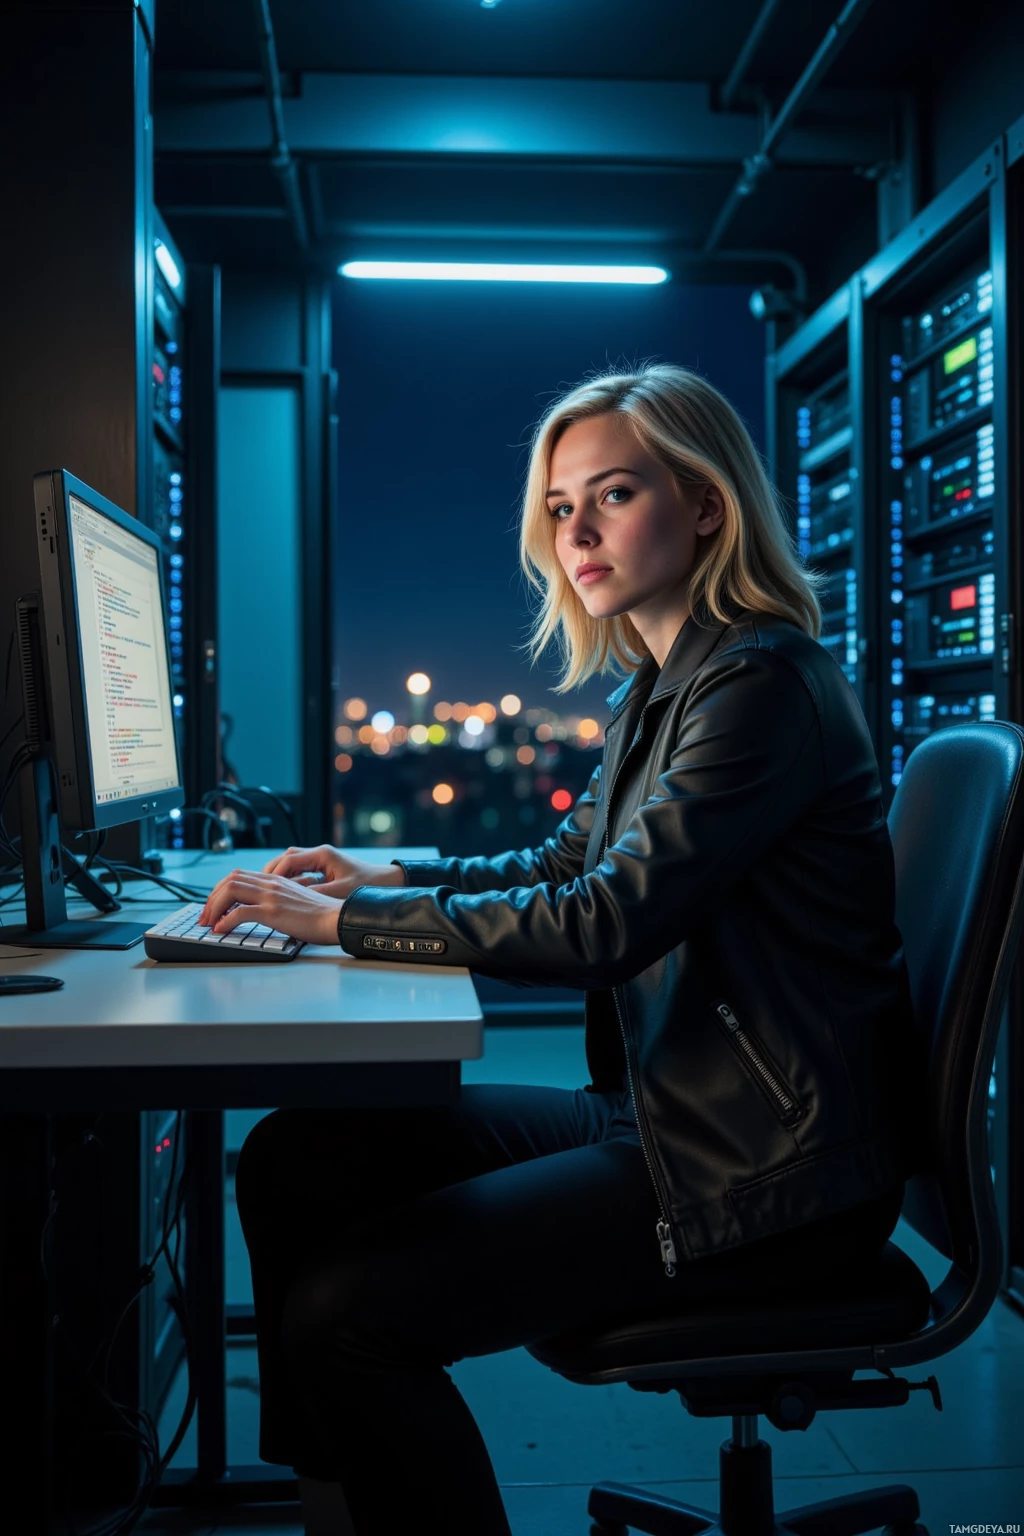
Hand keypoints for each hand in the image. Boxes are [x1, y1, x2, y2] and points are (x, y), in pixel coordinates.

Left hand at [198, 869, 344, 946]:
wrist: (337, 918)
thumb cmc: (321, 915)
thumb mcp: (296, 901)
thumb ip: (278, 900)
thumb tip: (261, 911)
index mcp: (276, 880)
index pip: (239, 876)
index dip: (220, 890)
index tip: (214, 906)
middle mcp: (271, 884)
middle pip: (230, 880)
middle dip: (211, 898)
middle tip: (204, 917)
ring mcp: (271, 896)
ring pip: (230, 891)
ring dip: (213, 908)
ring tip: (208, 923)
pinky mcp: (273, 911)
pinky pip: (239, 912)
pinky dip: (225, 922)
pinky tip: (221, 930)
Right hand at [261, 844, 404, 899]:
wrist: (387, 881)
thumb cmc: (367, 884)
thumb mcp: (340, 892)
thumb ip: (316, 894)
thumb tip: (293, 900)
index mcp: (323, 855)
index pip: (290, 860)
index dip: (275, 874)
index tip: (265, 888)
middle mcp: (319, 854)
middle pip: (285, 859)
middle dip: (270, 873)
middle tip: (258, 888)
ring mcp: (320, 860)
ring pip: (290, 864)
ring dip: (278, 876)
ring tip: (266, 891)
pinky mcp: (322, 869)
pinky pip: (298, 871)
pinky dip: (288, 880)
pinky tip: (282, 893)